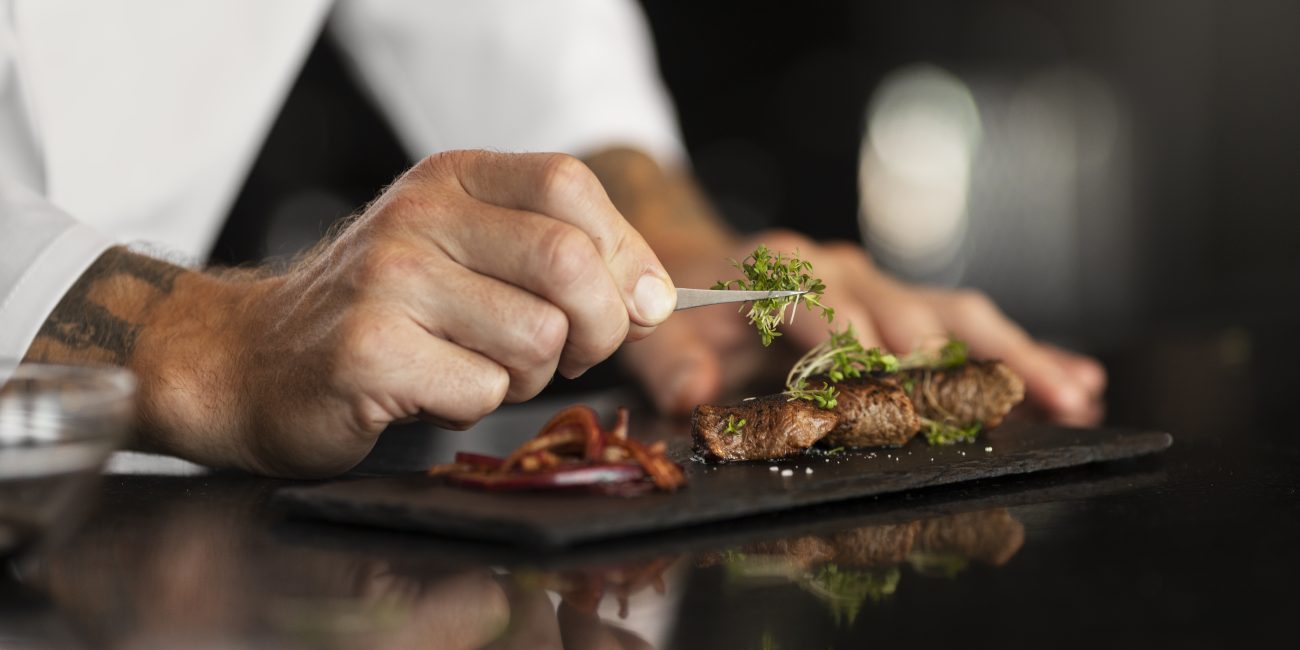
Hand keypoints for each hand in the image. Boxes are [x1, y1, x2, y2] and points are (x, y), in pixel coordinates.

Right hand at [134, 151, 675, 476]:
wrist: (252, 361)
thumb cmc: (380, 313)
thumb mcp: (464, 254)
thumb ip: (560, 258)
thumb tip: (656, 298)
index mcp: (451, 180)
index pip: (571, 187)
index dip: (625, 254)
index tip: (636, 305)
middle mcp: (418, 216)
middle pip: (569, 263)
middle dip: (597, 329)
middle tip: (570, 353)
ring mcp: (388, 281)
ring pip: (536, 338)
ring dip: (526, 376)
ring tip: (473, 367)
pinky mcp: (367, 352)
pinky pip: (482, 393)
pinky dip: (473, 409)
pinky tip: (428, 392)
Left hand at [621, 230, 1104, 424]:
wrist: (695, 265)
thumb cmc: (683, 310)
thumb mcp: (660, 337)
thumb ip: (669, 366)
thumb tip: (692, 397)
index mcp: (782, 270)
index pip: (828, 308)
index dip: (858, 347)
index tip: (891, 385)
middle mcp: (842, 270)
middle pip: (913, 312)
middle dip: (961, 360)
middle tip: (1012, 402)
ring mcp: (879, 286)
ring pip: (959, 316)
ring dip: (1018, 355)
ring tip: (1073, 395)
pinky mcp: (902, 306)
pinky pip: (969, 326)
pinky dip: (1020, 351)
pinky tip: (1074, 376)